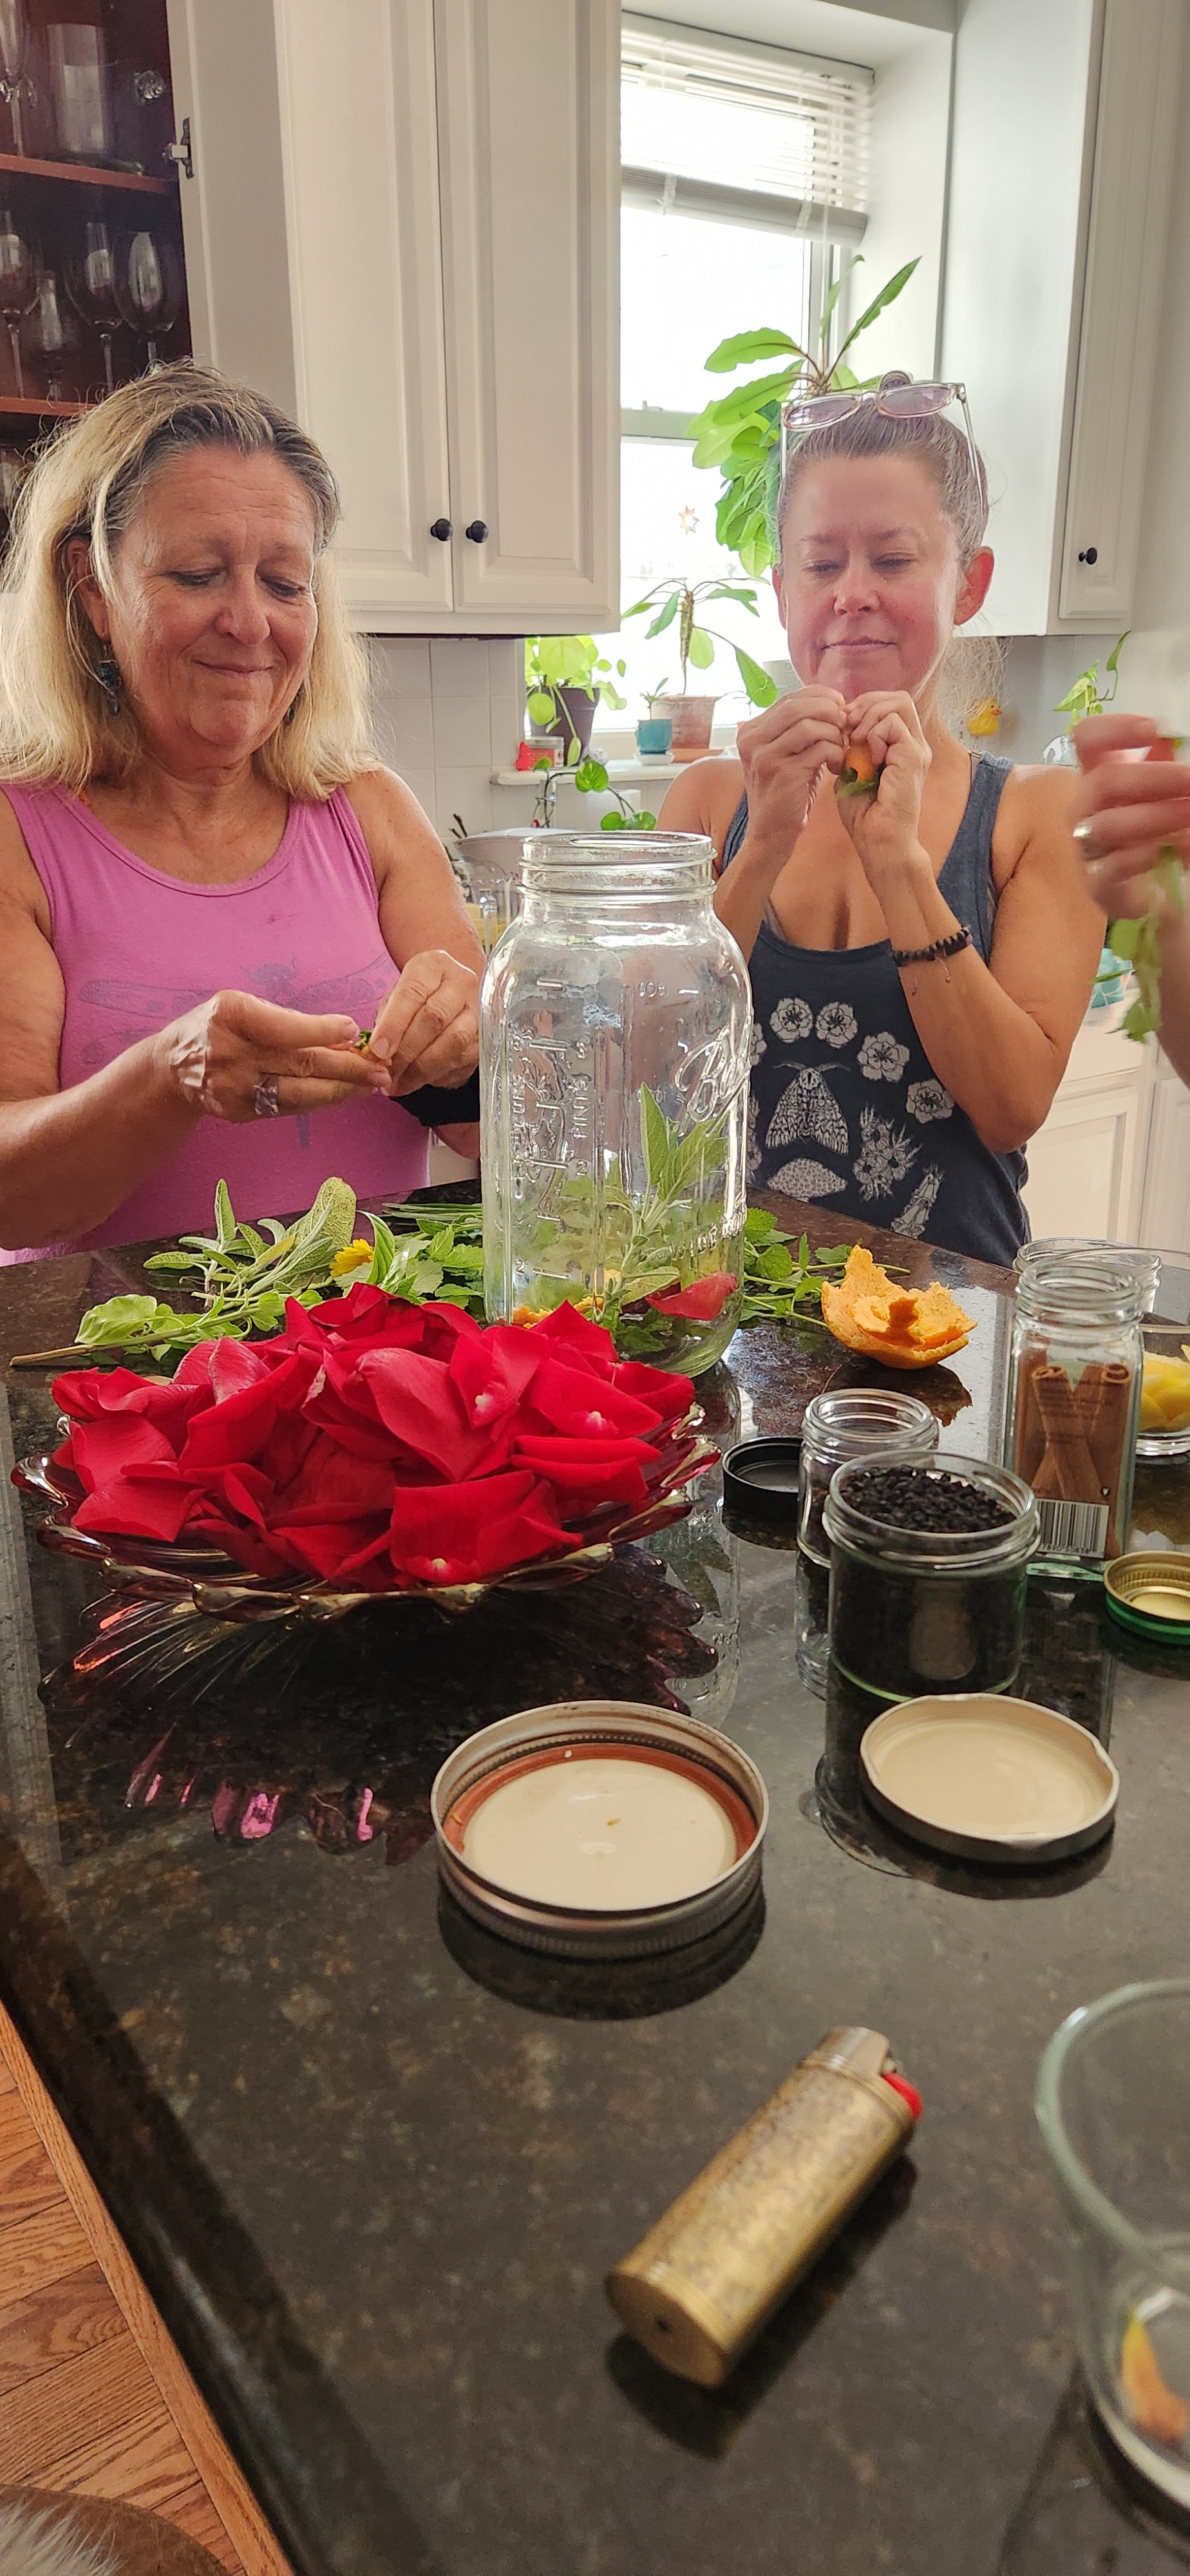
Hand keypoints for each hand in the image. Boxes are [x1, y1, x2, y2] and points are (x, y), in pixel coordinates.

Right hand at [154, 990, 392, 1123]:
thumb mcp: (239, 1004)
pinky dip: (319, 1101)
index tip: (353, 1032)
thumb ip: (285, 1019)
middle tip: (381, 1070)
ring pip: (299, 1093)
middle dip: (347, 1069)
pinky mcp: (240, 1113)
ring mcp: (234, 1089)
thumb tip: (342, 1034)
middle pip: (299, 1064)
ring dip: (341, 1091)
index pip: (285, 1028)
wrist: (172, 1068)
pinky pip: (289, 1108)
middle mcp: (230, 1054)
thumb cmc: (215, 1026)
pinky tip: (343, 1094)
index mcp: (230, 1016)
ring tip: (371, 1086)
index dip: (322, 1032)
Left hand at [364, 949, 479, 1095]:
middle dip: (407, 1049)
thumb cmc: (417, 1000)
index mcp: (433, 965)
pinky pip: (462, 1058)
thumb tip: (377, 1054)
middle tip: (387, 1071)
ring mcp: (478, 1008)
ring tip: (399, 1081)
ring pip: (453, 1040)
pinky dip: (435, 1075)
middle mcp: (461, 982)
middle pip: (435, 1017)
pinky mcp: (486, 1035)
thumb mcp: (396, 1001)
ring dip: (422, 1067)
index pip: (413, 992)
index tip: (378, 1050)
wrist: (451, 1001)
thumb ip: (387, 1021)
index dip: (394, 1024)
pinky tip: (416, 1081)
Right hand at [735, 687, 846, 862]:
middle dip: (829, 711)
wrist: (771, 834)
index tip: (840, 704)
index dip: (819, 696)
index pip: (790, 698)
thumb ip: (799, 729)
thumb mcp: (786, 755)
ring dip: (834, 734)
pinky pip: (819, 748)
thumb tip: (833, 704)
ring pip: (811, 725)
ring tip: (839, 750)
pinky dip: (835, 753)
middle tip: (845, 725)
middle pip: (799, 706)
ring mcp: (764, 755)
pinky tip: (835, 766)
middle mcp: (752, 739)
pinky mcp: (782, 772)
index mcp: (751, 731)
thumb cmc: (785, 794)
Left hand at [834, 692, 931, 887]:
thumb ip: (850, 747)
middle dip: (867, 703)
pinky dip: (873, 734)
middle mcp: (913, 744)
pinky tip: (865, 757)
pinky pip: (893, 724)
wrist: (879, 843)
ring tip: (854, 740)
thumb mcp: (851, 772)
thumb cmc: (865, 816)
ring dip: (869, 716)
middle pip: (898, 697)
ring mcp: (916, 749)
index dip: (864, 706)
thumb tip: (840, 725)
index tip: (842, 725)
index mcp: (901, 746)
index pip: (889, 704)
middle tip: (846, 724)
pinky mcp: (914, 757)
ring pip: (899, 703)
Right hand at [1072, 713, 1189, 915]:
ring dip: (1155, 817)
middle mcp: (1086, 807)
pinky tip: (1159, 853)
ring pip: (1106, 825)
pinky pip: (1106, 869)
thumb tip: (1169, 740)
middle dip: (1154, 778)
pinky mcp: (1096, 884)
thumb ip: (1163, 765)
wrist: (1154, 888)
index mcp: (1101, 774)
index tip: (1151, 729)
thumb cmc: (1159, 830)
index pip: (1087, 739)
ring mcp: (1086, 846)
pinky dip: (1135, 858)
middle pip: (1103, 781)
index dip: (1113, 728)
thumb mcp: (1165, 791)